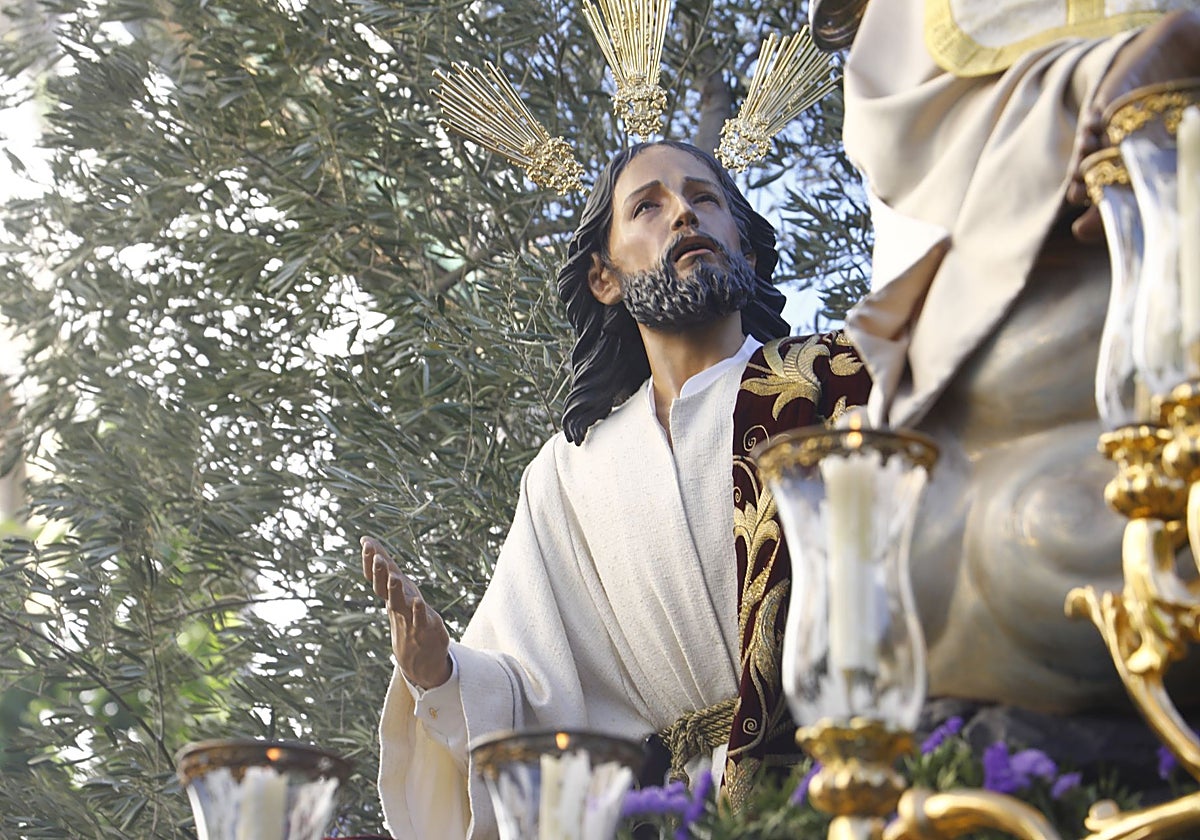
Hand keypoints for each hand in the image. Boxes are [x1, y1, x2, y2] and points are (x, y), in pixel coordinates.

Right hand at [360, 536, 451, 688]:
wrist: (419, 657)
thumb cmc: (407, 614)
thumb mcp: (397, 588)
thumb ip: (384, 565)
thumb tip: (365, 539)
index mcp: (391, 593)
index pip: (377, 575)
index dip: (370, 560)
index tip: (365, 542)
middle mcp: (397, 604)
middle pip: (384, 587)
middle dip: (380, 572)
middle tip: (376, 557)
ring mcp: (409, 617)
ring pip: (399, 603)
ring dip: (395, 590)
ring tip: (394, 577)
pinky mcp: (425, 627)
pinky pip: (420, 619)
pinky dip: (418, 611)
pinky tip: (418, 602)